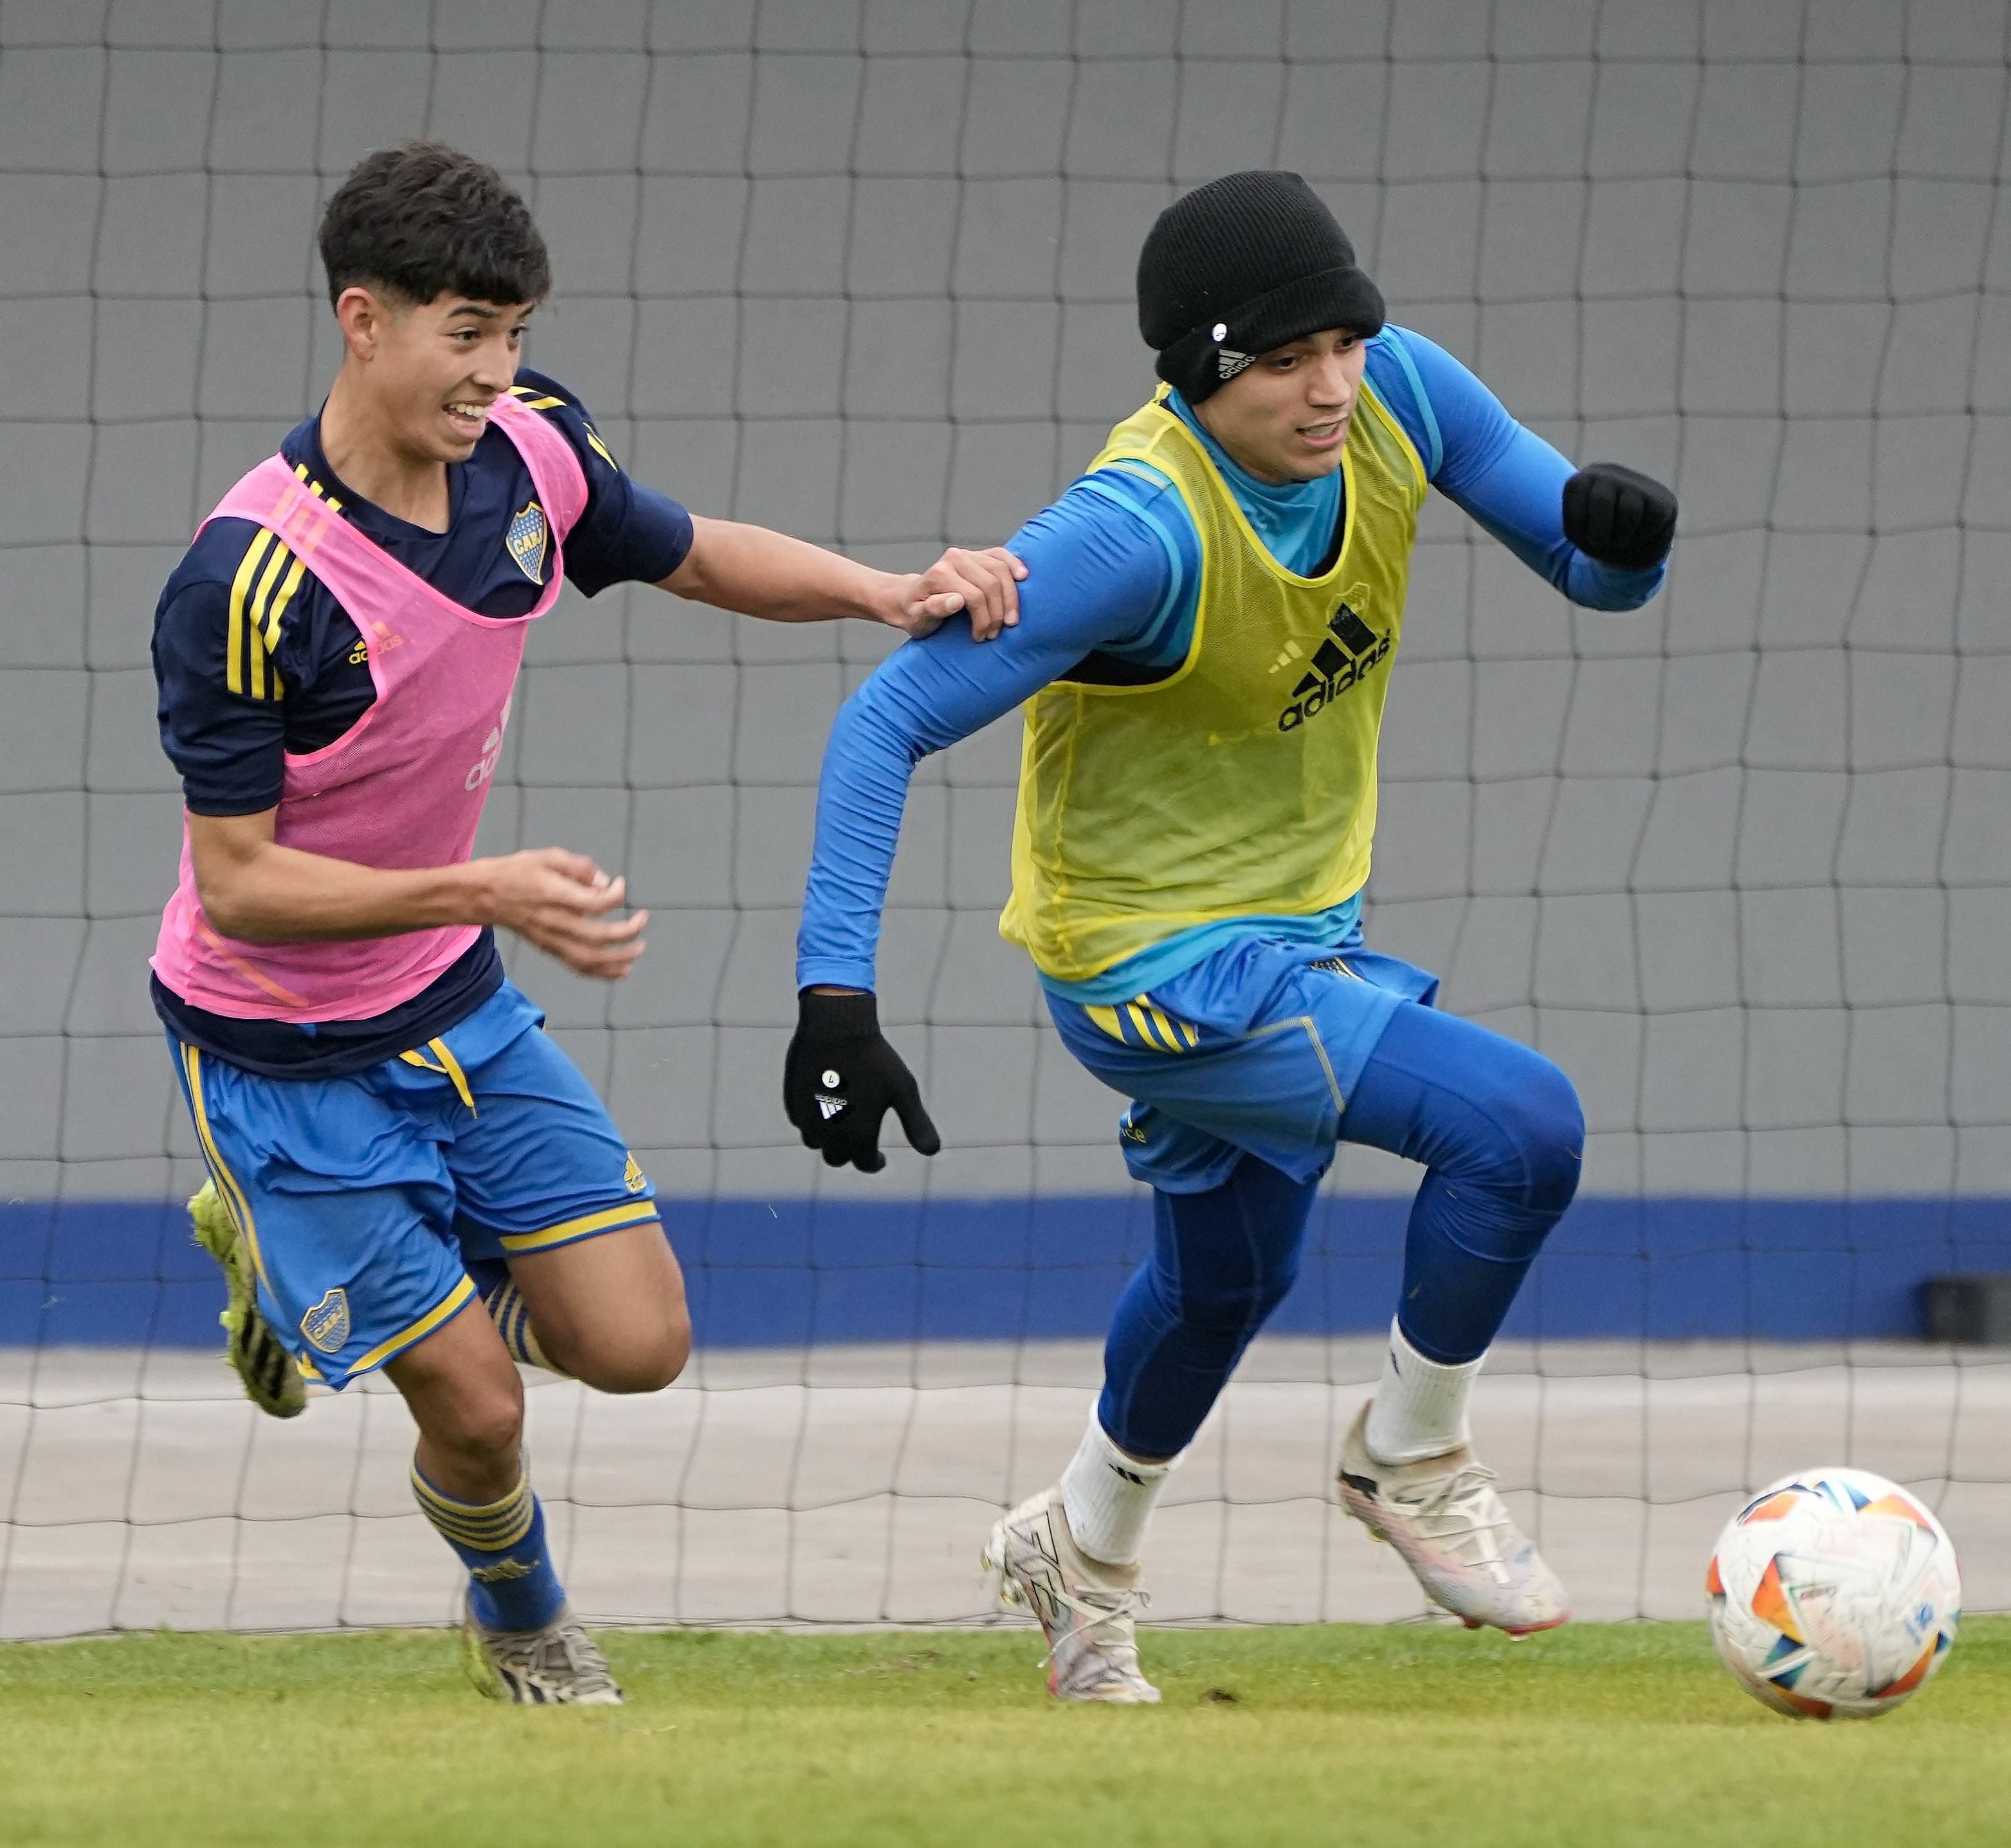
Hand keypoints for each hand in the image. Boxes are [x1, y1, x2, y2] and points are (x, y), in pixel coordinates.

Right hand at [474, 848, 646, 979]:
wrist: (486, 895)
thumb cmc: (518, 872)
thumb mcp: (548, 856)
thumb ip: (580, 867)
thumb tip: (605, 882)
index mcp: (555, 895)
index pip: (596, 903)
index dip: (616, 895)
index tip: (620, 884)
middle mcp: (554, 922)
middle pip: (598, 936)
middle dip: (627, 931)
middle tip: (642, 919)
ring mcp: (551, 940)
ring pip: (590, 959)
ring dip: (619, 958)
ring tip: (638, 949)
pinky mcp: (549, 949)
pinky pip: (578, 967)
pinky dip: (602, 972)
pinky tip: (621, 971)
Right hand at [783, 989, 939, 1172]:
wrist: (836, 1027)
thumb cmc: (875, 1058)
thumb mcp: (903, 1090)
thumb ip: (917, 1124)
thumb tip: (933, 1151)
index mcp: (857, 1137)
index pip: (866, 1164)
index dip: (876, 1162)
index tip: (880, 1157)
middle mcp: (828, 1135)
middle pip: (837, 1158)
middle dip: (850, 1154)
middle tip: (860, 1144)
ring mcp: (806, 1119)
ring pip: (816, 1143)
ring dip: (828, 1141)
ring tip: (841, 1128)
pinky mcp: (792, 1102)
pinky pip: (802, 1122)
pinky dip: (813, 1121)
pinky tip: (824, 1108)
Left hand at [882, 546, 1026, 641]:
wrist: (910, 599)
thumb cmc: (916, 613)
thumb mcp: (918, 619)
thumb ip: (934, 608)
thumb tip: (957, 600)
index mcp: (939, 573)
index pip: (974, 597)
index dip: (983, 620)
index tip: (980, 637)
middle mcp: (954, 558)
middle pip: (990, 584)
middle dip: (998, 613)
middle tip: (995, 634)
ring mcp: (967, 554)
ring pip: (1000, 571)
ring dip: (1010, 598)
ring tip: (1010, 620)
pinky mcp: (977, 555)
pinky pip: (1001, 556)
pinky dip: (1014, 565)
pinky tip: (1023, 577)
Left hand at [1562, 462, 1676, 571]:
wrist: (1628, 551)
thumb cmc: (1598, 538)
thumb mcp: (1578, 534)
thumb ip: (1573, 522)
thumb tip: (1574, 514)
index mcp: (1584, 480)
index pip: (1576, 489)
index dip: (1577, 521)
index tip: (1581, 536)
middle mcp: (1610, 474)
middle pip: (1602, 499)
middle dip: (1600, 532)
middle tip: (1602, 544)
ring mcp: (1638, 484)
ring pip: (1629, 510)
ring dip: (1622, 536)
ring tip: (1620, 541)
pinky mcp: (1662, 499)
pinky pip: (1653, 518)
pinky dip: (1643, 535)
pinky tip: (1639, 534)